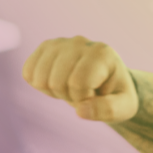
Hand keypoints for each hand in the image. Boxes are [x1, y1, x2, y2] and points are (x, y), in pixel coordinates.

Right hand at [22, 36, 140, 121]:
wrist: (107, 80)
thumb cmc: (116, 95)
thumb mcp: (124, 107)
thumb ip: (108, 110)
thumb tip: (81, 111)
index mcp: (102, 54)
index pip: (78, 82)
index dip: (83, 98)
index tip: (95, 95)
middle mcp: (80, 42)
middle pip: (56, 81)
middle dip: (68, 96)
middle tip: (83, 92)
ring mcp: (60, 42)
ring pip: (39, 78)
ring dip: (54, 91)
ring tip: (71, 87)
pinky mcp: (45, 47)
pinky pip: (28, 73)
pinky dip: (40, 85)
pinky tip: (58, 81)